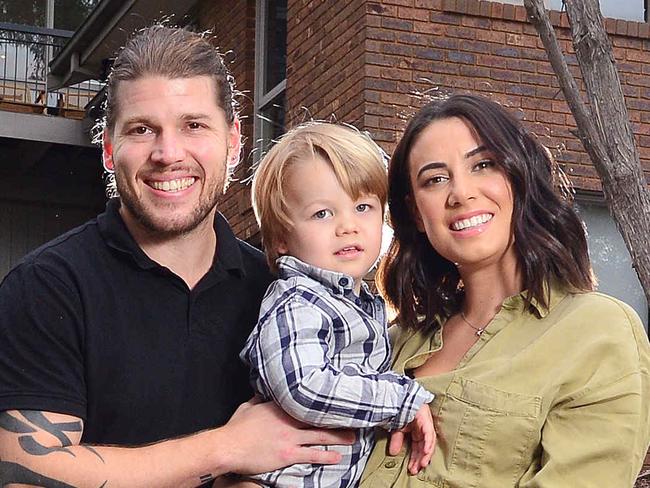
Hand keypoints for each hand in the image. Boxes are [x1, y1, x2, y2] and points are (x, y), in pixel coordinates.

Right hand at [219, 399, 354, 474]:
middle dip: (336, 419)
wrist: (229, 446)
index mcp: (279, 406)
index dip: (320, 404)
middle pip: (317, 418)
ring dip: (338, 437)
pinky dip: (326, 456)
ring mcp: (290, 437)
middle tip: (351, 420)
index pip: (305, 403)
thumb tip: (261, 393)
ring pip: (320, 435)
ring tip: (352, 438)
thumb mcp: (247, 407)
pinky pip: (312, 454)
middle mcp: (289, 419)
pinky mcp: (288, 454)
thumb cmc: (235, 428)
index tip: (332, 404)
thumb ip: (258, 399)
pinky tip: (337, 457)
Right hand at [389, 404, 434, 474]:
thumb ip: (396, 441)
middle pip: (424, 448)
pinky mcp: (427, 421)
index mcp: (417, 431)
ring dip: (425, 455)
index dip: (414, 459)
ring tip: (421, 465)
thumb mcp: (396, 429)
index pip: (417, 448)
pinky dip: (428, 444)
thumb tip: (393, 453)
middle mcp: (424, 430)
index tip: (411, 469)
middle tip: (415, 470)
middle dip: (419, 460)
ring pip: (429, 443)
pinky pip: (429, 435)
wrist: (399, 397)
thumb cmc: (400, 411)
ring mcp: (426, 425)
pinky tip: (426, 452)